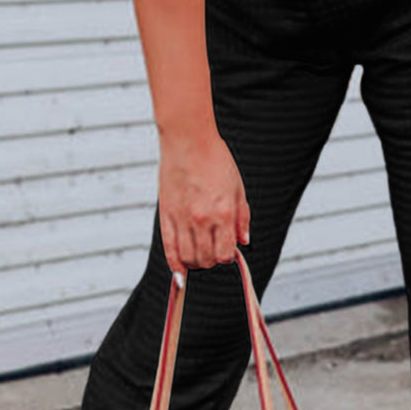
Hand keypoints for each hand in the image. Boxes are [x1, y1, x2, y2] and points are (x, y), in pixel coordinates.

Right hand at [158, 126, 250, 282]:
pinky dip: (174, 262)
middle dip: (212, 261)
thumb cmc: (215, 159)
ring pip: (188, 257)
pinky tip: (179, 268)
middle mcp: (203, 219)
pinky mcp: (166, 214)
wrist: (189, 141)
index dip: (228, 257)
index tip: (228, 251)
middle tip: (213, 253)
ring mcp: (182, 218)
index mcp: (224, 213)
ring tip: (198, 258)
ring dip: (195, 263)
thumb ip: (242, 217)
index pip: (226, 252)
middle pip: (207, 258)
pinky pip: (169, 247)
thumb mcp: (238, 187)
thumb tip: (244, 241)